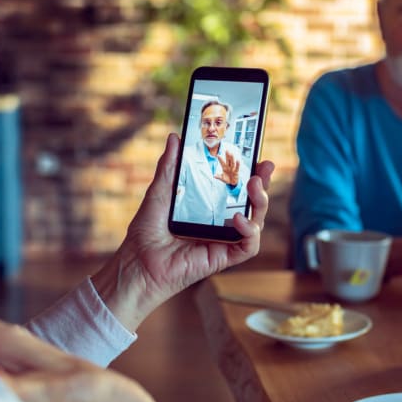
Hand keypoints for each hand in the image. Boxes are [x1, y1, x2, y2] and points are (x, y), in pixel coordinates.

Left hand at [94, 133, 273, 330]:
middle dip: (264, 184)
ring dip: (261, 203)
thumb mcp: (159, 193)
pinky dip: (250, 231)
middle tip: (265, 166)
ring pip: (257, 222)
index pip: (236, 188)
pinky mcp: (223, 258)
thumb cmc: (145, 234)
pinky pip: (248, 246)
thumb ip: (169, 167)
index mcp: (208, 207)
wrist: (136, 264)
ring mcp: (224, 241)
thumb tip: (176, 138)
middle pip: (252, 203)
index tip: (256, 155)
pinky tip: (238, 218)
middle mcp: (220, 223)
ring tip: (254, 186)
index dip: (250, 172)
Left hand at [213, 150, 239, 185]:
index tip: (218, 155)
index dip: (220, 159)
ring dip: (232, 158)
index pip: (222, 163)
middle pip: (228, 160)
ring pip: (232, 162)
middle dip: (227, 156)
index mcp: (224, 168)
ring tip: (231, 153)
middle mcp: (228, 167)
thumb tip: (214, 176)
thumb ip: (218, 176)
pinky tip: (238, 160)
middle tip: (226, 150)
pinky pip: (237, 167)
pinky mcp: (236, 171)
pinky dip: (237, 164)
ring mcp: (233, 168)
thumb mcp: (222, 178)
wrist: (232, 182)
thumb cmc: (226, 179)